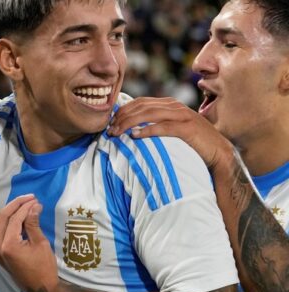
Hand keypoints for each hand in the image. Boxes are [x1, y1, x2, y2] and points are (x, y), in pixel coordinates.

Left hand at [0, 195, 58, 291]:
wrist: (41, 290)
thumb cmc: (44, 268)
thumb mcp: (41, 243)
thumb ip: (33, 223)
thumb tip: (34, 205)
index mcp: (7, 246)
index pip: (14, 219)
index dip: (25, 207)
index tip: (36, 200)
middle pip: (2, 218)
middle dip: (15, 205)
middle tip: (30, 197)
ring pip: (0, 224)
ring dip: (12, 212)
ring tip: (27, 204)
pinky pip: (2, 232)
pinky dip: (11, 222)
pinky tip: (22, 215)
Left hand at [109, 97, 234, 171]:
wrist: (218, 152)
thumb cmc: (191, 143)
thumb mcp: (171, 129)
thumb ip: (156, 124)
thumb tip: (131, 129)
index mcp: (169, 104)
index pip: (140, 102)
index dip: (122, 111)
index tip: (110, 123)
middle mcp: (174, 106)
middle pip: (141, 107)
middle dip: (122, 117)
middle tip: (109, 130)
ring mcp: (182, 116)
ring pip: (149, 114)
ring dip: (129, 123)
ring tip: (117, 133)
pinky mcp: (187, 128)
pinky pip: (163, 127)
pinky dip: (147, 130)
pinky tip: (134, 136)